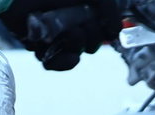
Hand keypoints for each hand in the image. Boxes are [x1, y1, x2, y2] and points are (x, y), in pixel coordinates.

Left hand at [0, 0, 121, 69]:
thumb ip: (108, 9)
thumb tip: (116, 32)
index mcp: (81, 10)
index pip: (101, 31)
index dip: (103, 30)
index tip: (101, 22)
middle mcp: (69, 24)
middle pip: (90, 45)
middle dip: (88, 35)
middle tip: (78, 21)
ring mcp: (54, 37)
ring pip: (74, 55)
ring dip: (72, 43)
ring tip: (61, 30)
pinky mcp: (38, 46)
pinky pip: (55, 64)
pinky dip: (59, 60)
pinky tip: (56, 47)